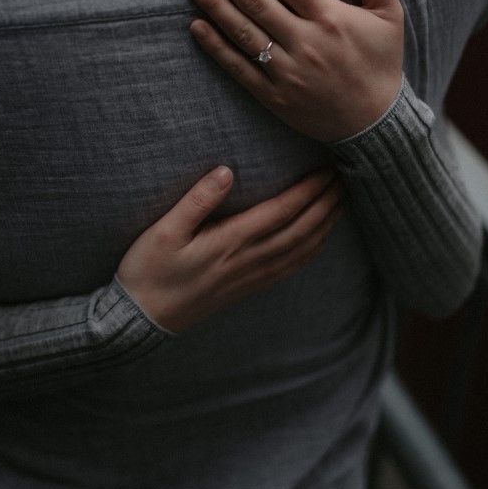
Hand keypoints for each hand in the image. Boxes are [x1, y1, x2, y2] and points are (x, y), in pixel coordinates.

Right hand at [116, 165, 340, 332]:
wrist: (142, 318)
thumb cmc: (147, 270)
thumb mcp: (163, 230)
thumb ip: (196, 200)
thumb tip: (226, 171)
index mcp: (229, 242)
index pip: (280, 212)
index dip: (308, 190)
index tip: (326, 170)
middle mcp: (246, 261)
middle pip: (300, 229)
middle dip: (326, 203)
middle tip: (345, 178)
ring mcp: (249, 277)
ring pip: (300, 250)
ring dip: (324, 225)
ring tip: (341, 203)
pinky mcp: (246, 288)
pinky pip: (289, 269)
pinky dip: (310, 251)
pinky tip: (319, 240)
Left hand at [183, 0, 403, 142]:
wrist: (376, 124)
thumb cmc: (381, 64)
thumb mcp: (391, 16)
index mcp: (330, 17)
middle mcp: (305, 41)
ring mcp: (287, 71)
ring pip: (242, 31)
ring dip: (213, 2)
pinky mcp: (274, 96)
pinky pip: (239, 68)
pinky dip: (216, 48)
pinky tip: (196, 26)